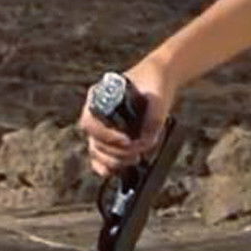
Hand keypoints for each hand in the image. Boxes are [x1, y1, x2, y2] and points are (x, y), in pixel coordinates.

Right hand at [78, 59, 176, 175]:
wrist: (158, 80)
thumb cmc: (154, 83)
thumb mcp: (157, 97)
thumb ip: (153, 119)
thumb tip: (145, 142)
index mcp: (99, 96)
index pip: (91, 122)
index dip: (106, 136)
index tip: (126, 140)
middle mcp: (96, 113)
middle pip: (94, 141)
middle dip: (115, 152)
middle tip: (136, 154)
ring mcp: (102, 127)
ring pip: (96, 152)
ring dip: (114, 161)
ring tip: (135, 159)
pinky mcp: (111, 138)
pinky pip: (100, 158)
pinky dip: (107, 167)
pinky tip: (119, 170)